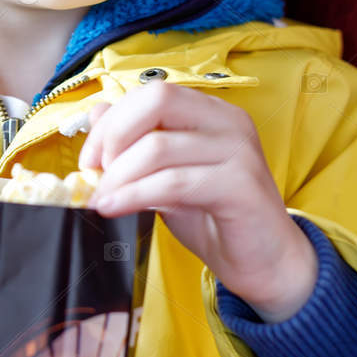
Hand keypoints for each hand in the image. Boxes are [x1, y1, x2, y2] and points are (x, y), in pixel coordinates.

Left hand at [79, 83, 317, 321]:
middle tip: (95, 173)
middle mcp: (228, 122)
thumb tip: (96, 113)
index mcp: (211, 113)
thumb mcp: (167, 176)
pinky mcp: (240, 185)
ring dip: (118, 176)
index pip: (152, 92)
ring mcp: (238, 151)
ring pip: (158, 147)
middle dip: (114, 135)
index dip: (112, 121)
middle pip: (157, 100)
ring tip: (101, 199)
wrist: (266, 264)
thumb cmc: (216, 219)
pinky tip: (114, 208)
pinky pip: (174, 182)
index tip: (90, 158)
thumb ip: (138, 144)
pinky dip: (134, 195)